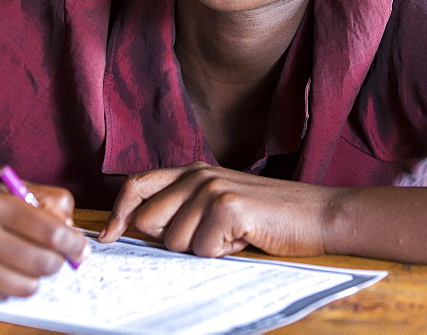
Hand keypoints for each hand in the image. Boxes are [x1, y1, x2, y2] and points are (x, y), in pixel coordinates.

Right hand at [0, 183, 88, 301]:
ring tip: (23, 266)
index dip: (73, 244)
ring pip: (27, 286)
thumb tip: (72, 229)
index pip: (52, 231)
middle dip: (55, 263)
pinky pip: (1, 297)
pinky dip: (6, 288)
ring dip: (33, 279)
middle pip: (44, 262)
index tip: (79, 248)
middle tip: (51, 259)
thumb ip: (41, 201)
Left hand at [98, 162, 333, 257]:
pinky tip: (244, 239)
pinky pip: (202, 250)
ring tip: (233, 236)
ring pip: (174, 242)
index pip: (135, 186)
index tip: (107, 237)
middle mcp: (197, 175)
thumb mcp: (219, 203)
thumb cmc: (268, 217)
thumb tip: (135, 230)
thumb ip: (182, 208)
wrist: (319, 215)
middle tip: (211, 236)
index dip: (118, 214)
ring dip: (202, 250)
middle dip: (172, 241)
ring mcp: (212, 189)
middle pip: (148, 222)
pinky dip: (223, 254)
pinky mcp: (228, 208)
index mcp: (191, 171)